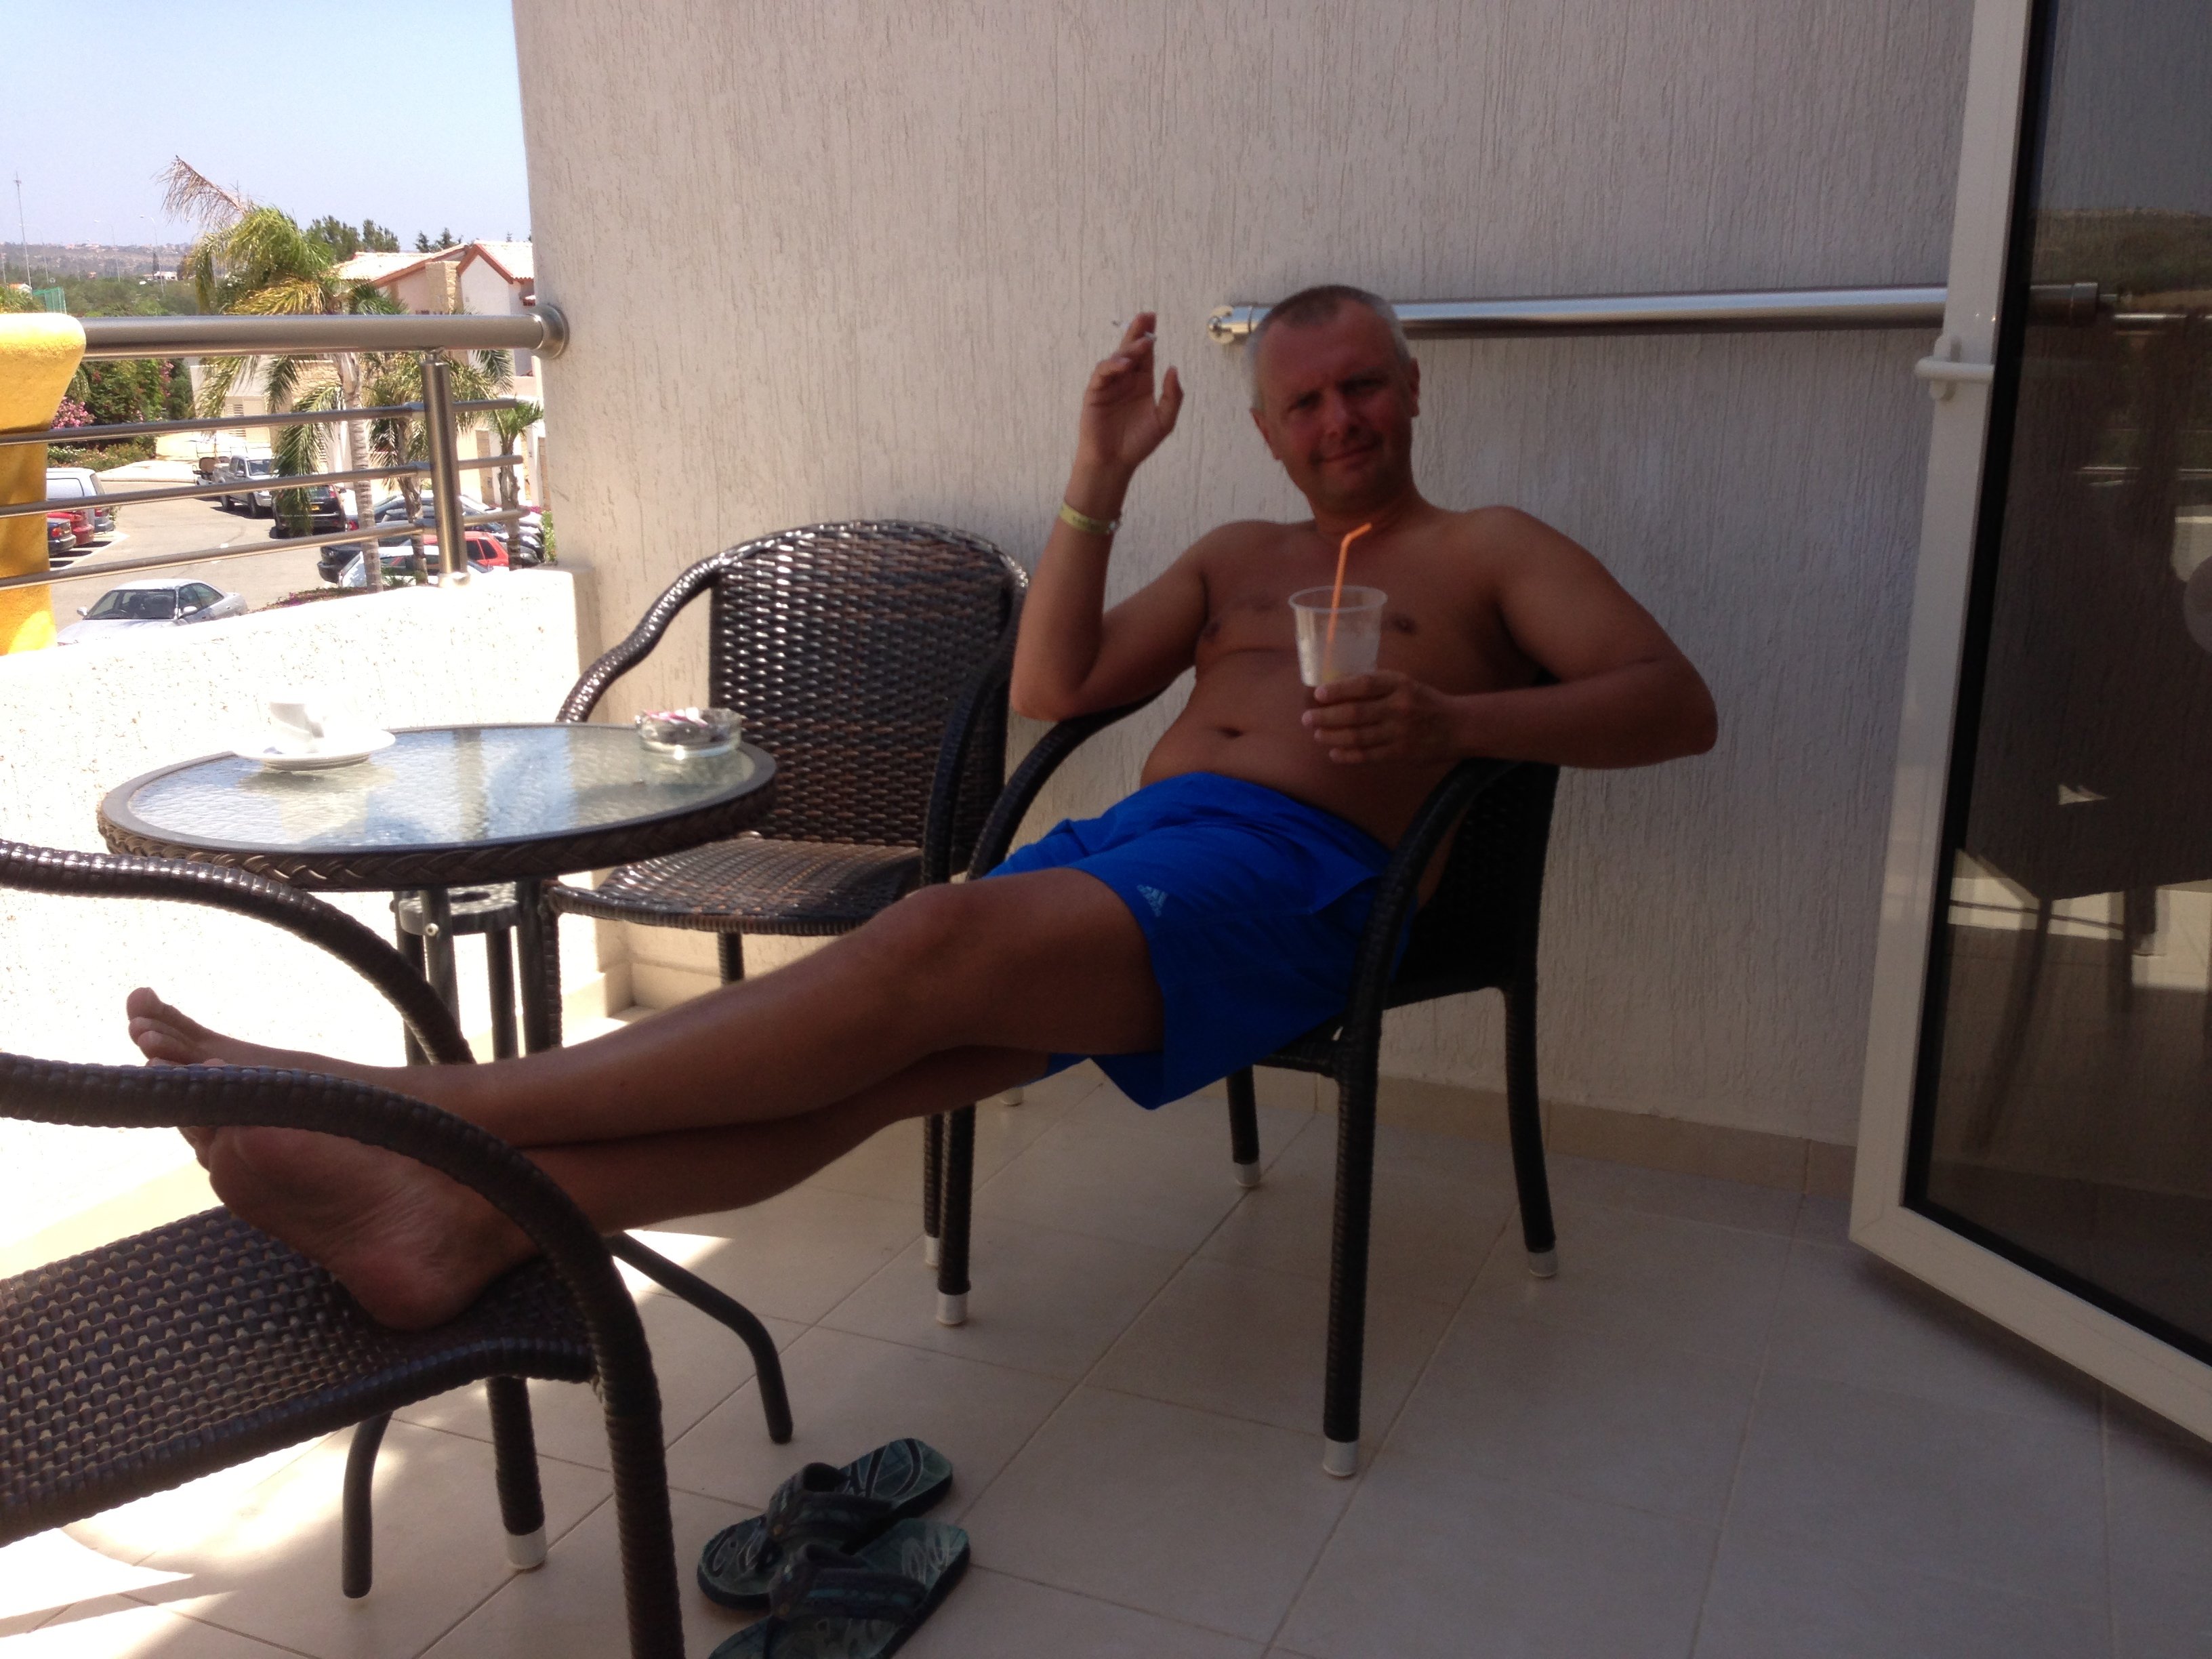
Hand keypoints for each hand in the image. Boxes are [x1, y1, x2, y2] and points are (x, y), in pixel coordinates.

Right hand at [1073, 312, 1183, 487]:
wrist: (1115, 462)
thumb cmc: (1138, 443)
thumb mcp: (1164, 421)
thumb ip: (1172, 396)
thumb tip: (1173, 369)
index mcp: (1142, 383)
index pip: (1146, 355)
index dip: (1149, 337)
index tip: (1153, 319)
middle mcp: (1126, 380)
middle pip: (1131, 350)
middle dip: (1137, 332)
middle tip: (1146, 315)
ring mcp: (1109, 385)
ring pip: (1117, 359)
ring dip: (1128, 349)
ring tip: (1142, 344)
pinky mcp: (1095, 393)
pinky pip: (1102, 373)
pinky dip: (1112, 366)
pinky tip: (1124, 364)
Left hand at [1302, 671, 1462, 762]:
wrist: (1457, 726)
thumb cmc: (1424, 702)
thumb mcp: (1405, 684)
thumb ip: (1378, 686)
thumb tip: (1338, 688)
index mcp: (1400, 684)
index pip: (1364, 684)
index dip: (1339, 689)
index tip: (1318, 694)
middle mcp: (1399, 707)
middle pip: (1355, 713)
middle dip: (1326, 717)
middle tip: (1308, 719)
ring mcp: (1399, 732)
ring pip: (1358, 736)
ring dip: (1333, 737)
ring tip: (1318, 735)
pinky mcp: (1400, 753)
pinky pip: (1368, 755)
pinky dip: (1348, 756)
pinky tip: (1334, 753)